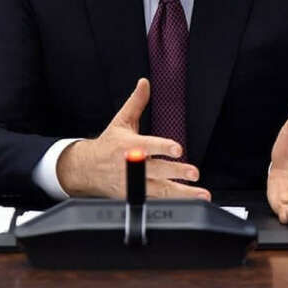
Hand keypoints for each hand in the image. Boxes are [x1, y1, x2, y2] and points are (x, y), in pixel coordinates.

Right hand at [57, 78, 210, 200]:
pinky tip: (189, 204)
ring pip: (160, 191)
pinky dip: (173, 204)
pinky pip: (156, 202)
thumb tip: (145, 83)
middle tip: (194, 172)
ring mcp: (134, 185)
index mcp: (130, 146)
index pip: (148, 146)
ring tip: (201, 193)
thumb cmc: (108, 145)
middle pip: (156, 171)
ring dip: (182, 193)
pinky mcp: (135, 197)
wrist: (87, 169)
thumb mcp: (121, 121)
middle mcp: (132, 166)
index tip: (178, 149)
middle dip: (176, 173)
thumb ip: (136, 103)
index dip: (163, 148)